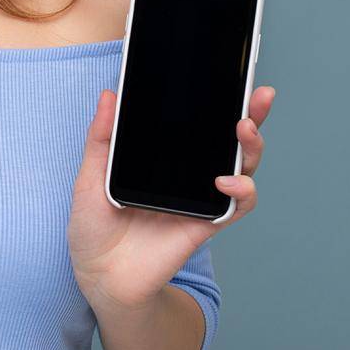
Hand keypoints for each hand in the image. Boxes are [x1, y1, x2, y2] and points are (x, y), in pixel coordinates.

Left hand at [67, 84, 275, 314]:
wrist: (98, 273)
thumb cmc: (93, 225)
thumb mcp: (90, 175)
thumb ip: (102, 138)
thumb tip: (109, 95)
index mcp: (163, 157)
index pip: (197, 123)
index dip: (218, 101)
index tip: (231, 76)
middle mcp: (188, 174)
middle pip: (229, 139)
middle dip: (251, 115)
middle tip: (258, 95)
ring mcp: (200, 197)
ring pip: (241, 166)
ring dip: (251, 146)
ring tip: (242, 128)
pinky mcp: (206, 223)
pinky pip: (237, 205)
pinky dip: (240, 191)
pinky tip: (226, 182)